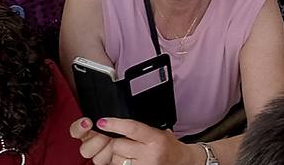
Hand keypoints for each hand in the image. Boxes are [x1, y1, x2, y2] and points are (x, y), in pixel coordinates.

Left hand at [70, 116, 192, 164]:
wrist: (181, 162)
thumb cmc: (168, 146)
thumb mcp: (156, 132)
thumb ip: (136, 128)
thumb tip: (110, 124)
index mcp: (155, 139)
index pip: (131, 128)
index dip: (114, 124)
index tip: (102, 122)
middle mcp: (150, 154)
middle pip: (118, 145)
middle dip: (116, 142)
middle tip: (124, 141)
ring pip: (115, 158)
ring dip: (116, 155)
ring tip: (130, 153)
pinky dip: (119, 163)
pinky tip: (128, 160)